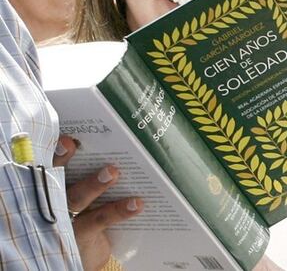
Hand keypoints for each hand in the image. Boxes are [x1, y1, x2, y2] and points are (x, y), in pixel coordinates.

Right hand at [54, 135, 142, 270]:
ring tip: (111, 172)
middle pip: (52, 178)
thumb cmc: (84, 211)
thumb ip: (86, 169)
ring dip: (92, 185)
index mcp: (52, 183)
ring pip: (76, 199)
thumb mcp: (79, 190)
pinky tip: (137, 203)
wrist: (83, 252)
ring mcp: (65, 219)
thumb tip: (119, 141)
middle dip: (60, 161)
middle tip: (69, 144)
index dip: (51, 150)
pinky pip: (99, 220)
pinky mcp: (81, 235)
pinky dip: (118, 211)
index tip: (62, 137)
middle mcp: (53, 200)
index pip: (47, 163)